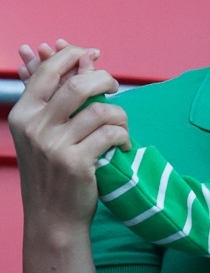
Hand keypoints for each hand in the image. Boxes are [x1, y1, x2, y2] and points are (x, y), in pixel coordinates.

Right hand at [9, 41, 131, 232]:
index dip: (73, 55)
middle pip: (77, 84)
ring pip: (100, 110)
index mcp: (23, 114)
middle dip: (104, 80)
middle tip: (113, 88)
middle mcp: (35, 127)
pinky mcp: (77, 163)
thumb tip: (72, 55)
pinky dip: (124, 137)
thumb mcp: (41, 133)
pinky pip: (110, 134)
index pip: (48, 71)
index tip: (93, 55)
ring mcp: (55, 145)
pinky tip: (123, 145)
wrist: (52, 218)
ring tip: (121, 127)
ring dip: (120, 115)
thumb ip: (54, 96)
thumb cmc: (51, 172)